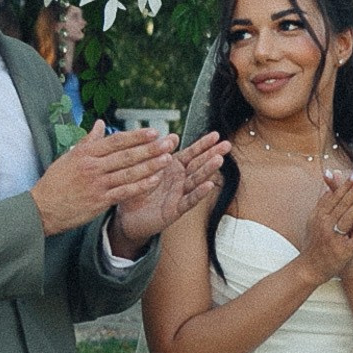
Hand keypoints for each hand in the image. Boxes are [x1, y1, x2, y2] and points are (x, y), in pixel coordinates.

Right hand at [30, 124, 172, 236]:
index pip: (115, 141)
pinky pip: (125, 191)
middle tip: (169, 142)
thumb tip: (100, 124)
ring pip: (128, 172)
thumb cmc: (55, 182)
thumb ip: (88, 141)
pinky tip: (155, 180)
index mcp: (85, 153)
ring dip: (150, 165)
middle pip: (126, 155)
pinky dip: (141, 185)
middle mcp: (92, 166)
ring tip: (167, 158)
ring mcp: (97, 184)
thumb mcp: (68, 157)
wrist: (42, 208)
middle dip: (150, 148)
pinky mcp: (99, 201)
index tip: (153, 132)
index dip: (136, 136)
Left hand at [110, 131, 230, 254]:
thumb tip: (173, 135)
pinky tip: (209, 185)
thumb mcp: (145, 167)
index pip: (190, 154)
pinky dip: (199, 193)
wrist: (126, 217)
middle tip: (226, 145)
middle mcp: (179, 181)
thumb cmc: (135, 191)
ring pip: (195, 181)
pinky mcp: (174, 210)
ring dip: (208, 170)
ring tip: (219, 160)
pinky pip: (188, 200)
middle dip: (212, 154)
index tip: (216, 135)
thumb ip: (159, 152)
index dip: (203, 144)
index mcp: (172, 169)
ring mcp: (178, 195)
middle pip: (198, 165)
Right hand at [295, 168, 352, 281]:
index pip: (335, 196)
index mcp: (319, 216)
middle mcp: (325, 225)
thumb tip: (327, 188)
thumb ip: (321, 204)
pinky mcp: (343, 251)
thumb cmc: (313, 243)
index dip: (347, 184)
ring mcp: (334, 238)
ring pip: (347, 218)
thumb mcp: (313, 222)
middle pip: (342, 204)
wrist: (309, 269)